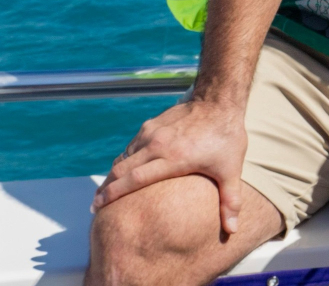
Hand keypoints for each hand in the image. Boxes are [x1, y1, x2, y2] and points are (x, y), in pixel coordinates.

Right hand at [91, 98, 247, 233]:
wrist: (219, 101)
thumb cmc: (226, 136)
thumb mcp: (231, 170)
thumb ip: (230, 200)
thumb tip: (233, 229)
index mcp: (172, 159)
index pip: (133, 180)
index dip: (113, 195)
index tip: (98, 207)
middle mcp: (157, 145)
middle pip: (121, 170)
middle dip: (106, 189)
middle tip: (95, 206)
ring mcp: (152, 132)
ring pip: (124, 157)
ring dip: (113, 174)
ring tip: (107, 190)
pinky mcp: (151, 124)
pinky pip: (132, 146)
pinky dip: (124, 159)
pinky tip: (124, 170)